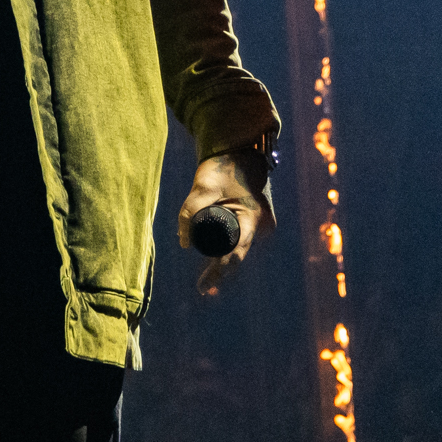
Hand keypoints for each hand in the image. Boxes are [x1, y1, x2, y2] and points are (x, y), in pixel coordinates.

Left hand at [179, 152, 276, 296]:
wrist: (236, 151)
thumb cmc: (223, 166)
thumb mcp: (203, 186)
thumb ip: (190, 210)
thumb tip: (183, 243)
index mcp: (252, 219)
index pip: (236, 252)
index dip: (221, 271)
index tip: (207, 286)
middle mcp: (257, 225)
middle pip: (236, 255)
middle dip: (220, 272)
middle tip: (203, 289)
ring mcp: (253, 224)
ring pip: (235, 249)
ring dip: (221, 264)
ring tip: (206, 284)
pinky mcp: (245, 221)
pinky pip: (234, 242)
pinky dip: (222, 253)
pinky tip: (213, 271)